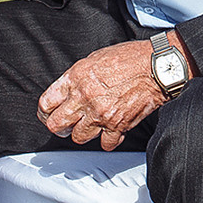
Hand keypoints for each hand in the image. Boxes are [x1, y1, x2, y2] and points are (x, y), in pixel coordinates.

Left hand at [38, 41, 166, 148]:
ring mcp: (100, 113)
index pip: (46, 102)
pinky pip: (104, 144)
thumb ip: (78, 76)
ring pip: (78, 137)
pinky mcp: (117, 125)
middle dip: (59, 126)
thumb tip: (68, 89)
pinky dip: (107, 140)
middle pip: (56, 124)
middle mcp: (85, 97)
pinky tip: (110, 130)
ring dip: (83, 133)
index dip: (45, 110)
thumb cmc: (130, 58)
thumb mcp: (95, 58)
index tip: (49, 113)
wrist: (157, 67)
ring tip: (90, 126)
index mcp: (76, 77)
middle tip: (64, 125)